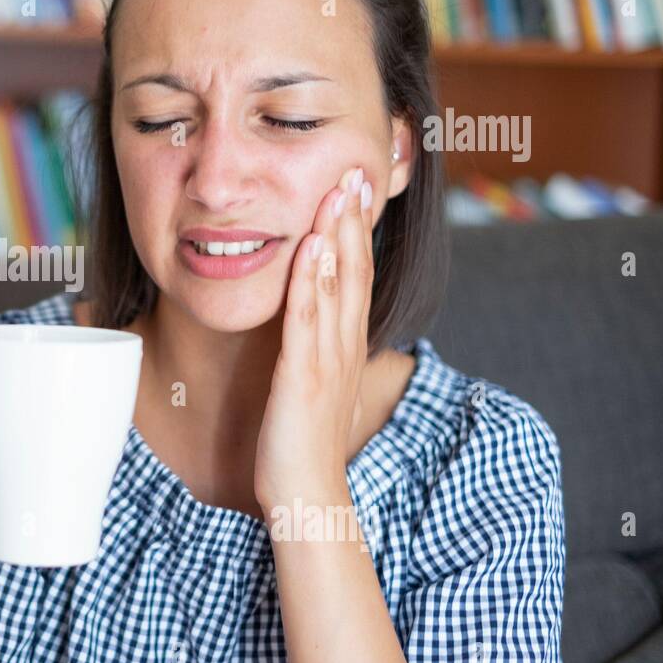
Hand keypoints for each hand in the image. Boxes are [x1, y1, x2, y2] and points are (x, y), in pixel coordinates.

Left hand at [254, 166, 373, 512]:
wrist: (307, 492)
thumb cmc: (302, 440)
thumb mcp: (315, 383)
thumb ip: (316, 347)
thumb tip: (311, 316)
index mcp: (345, 344)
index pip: (358, 276)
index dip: (359, 230)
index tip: (358, 187)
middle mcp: (343, 345)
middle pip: (354, 271)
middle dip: (354, 219)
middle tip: (356, 170)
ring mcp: (326, 359)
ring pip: (336, 287)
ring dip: (338, 236)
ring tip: (338, 191)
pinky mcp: (303, 376)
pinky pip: (307, 322)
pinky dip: (311, 283)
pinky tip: (311, 249)